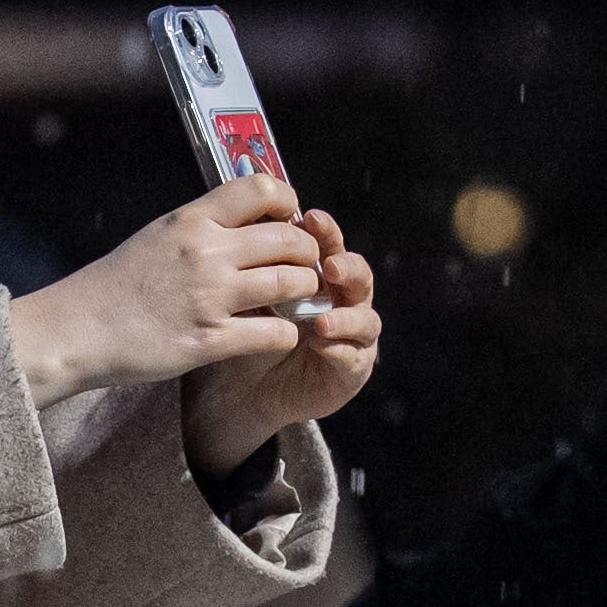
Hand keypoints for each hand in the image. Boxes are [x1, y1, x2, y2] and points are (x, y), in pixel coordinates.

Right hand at [4, 175, 333, 414]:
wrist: (77, 329)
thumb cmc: (116, 285)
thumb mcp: (158, 235)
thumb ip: (203, 225)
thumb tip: (248, 217)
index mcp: (192, 220)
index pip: (262, 188)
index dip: (288, 201)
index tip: (289, 219)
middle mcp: (206, 253)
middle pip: (290, 238)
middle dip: (308, 253)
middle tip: (303, 266)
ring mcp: (210, 297)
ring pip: (293, 283)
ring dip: (304, 292)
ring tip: (298, 299)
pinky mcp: (210, 340)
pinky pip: (276, 333)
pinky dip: (288, 333)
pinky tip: (279, 333)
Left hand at [177, 202, 378, 476]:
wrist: (244, 388)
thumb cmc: (248, 331)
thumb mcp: (246, 293)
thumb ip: (254, 265)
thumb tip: (242, 222)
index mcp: (321, 273)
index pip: (330, 244)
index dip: (324, 231)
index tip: (309, 218)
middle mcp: (343, 300)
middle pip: (358, 275)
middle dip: (347, 267)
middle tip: (330, 265)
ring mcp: (353, 335)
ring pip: (365, 318)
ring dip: (346, 316)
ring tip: (322, 319)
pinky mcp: (353, 369)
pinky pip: (354, 357)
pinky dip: (339, 349)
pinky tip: (323, 345)